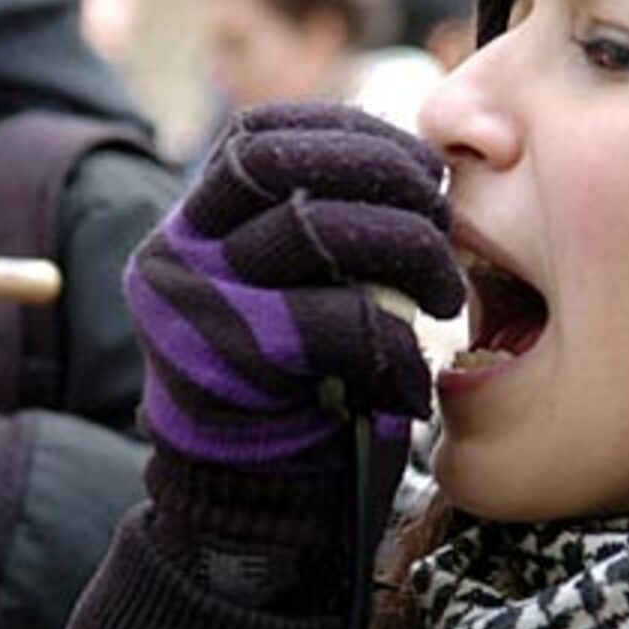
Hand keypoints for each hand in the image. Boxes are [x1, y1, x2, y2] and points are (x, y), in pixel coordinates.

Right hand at [124, 102, 463, 559]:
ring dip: (409, 250)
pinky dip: (396, 345)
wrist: (246, 496)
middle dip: (384, 175)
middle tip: (444, 218)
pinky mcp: (233, 365)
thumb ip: (317, 230)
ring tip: (448, 293)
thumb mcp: (286, 292)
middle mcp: (180, 252)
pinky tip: (413, 377)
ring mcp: (197, 304)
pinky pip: (339, 322)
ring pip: (316, 231)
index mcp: (194, 224)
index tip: (417, 162)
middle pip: (286, 165)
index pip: (259, 135)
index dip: (347, 131)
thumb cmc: (291, 386)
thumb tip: (409, 166)